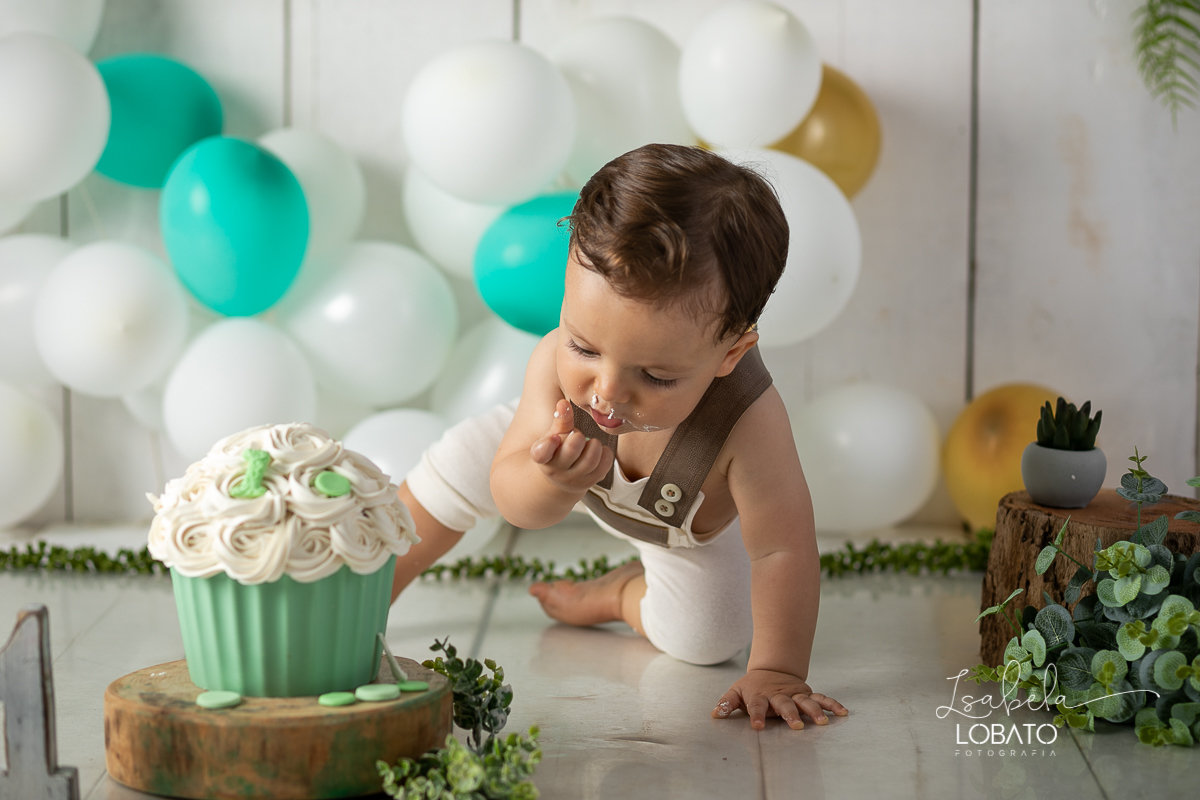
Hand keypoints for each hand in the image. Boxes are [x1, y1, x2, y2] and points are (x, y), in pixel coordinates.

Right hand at [530, 399, 613, 495]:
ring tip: (590, 443)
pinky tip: (599, 451)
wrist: (564, 475)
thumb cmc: (558, 449)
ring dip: (594, 445)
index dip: (548, 444)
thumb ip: (561, 420)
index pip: (541, 453)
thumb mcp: (555, 434)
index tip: (554, 437)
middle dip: (578, 437)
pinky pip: (604, 465)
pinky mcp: (590, 482)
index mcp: (542, 457)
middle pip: (571, 450)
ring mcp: (574, 480)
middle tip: (578, 436)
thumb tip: (563, 404)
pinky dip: (605, 454)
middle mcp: (556, 472)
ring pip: (591, 459)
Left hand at [712, 669, 847, 729]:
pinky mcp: (806, 693)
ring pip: (805, 701)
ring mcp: (794, 694)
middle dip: (790, 714)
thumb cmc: (752, 686)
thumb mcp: (736, 692)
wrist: (771, 669)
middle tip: (795, 726)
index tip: (758, 726)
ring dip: (814, 711)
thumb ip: (726, 703)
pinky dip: (831, 704)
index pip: (757, 706)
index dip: (757, 715)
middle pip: (784, 704)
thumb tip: (715, 714)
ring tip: (822, 722)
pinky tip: (842, 712)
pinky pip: (821, 698)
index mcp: (760, 696)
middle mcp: (779, 695)